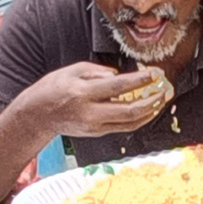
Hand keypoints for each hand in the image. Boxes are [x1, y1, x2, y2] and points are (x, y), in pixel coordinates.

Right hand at [26, 62, 167, 137]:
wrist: (38, 115)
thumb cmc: (54, 88)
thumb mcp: (72, 71)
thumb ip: (97, 71)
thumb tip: (119, 76)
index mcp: (83, 93)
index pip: (119, 87)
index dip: (140, 81)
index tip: (154, 74)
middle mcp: (91, 112)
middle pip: (130, 111)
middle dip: (151, 100)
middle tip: (164, 90)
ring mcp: (95, 126)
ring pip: (130, 123)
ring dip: (150, 112)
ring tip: (161, 100)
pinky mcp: (97, 132)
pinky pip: (124, 127)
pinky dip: (140, 119)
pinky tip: (148, 110)